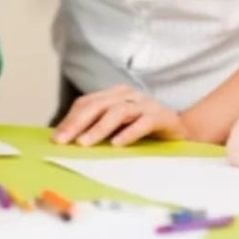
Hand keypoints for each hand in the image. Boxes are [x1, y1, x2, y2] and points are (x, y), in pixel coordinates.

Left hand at [52, 85, 186, 146]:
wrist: (182, 130)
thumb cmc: (144, 129)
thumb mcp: (118, 126)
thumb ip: (98, 127)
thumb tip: (67, 138)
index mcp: (114, 94)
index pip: (87, 103)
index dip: (71, 119)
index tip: (56, 137)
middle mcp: (128, 95)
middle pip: (98, 105)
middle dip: (78, 123)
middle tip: (64, 140)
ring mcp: (145, 104)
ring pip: (118, 112)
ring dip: (99, 128)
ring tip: (84, 143)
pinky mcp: (161, 116)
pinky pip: (143, 122)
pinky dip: (129, 132)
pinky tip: (117, 144)